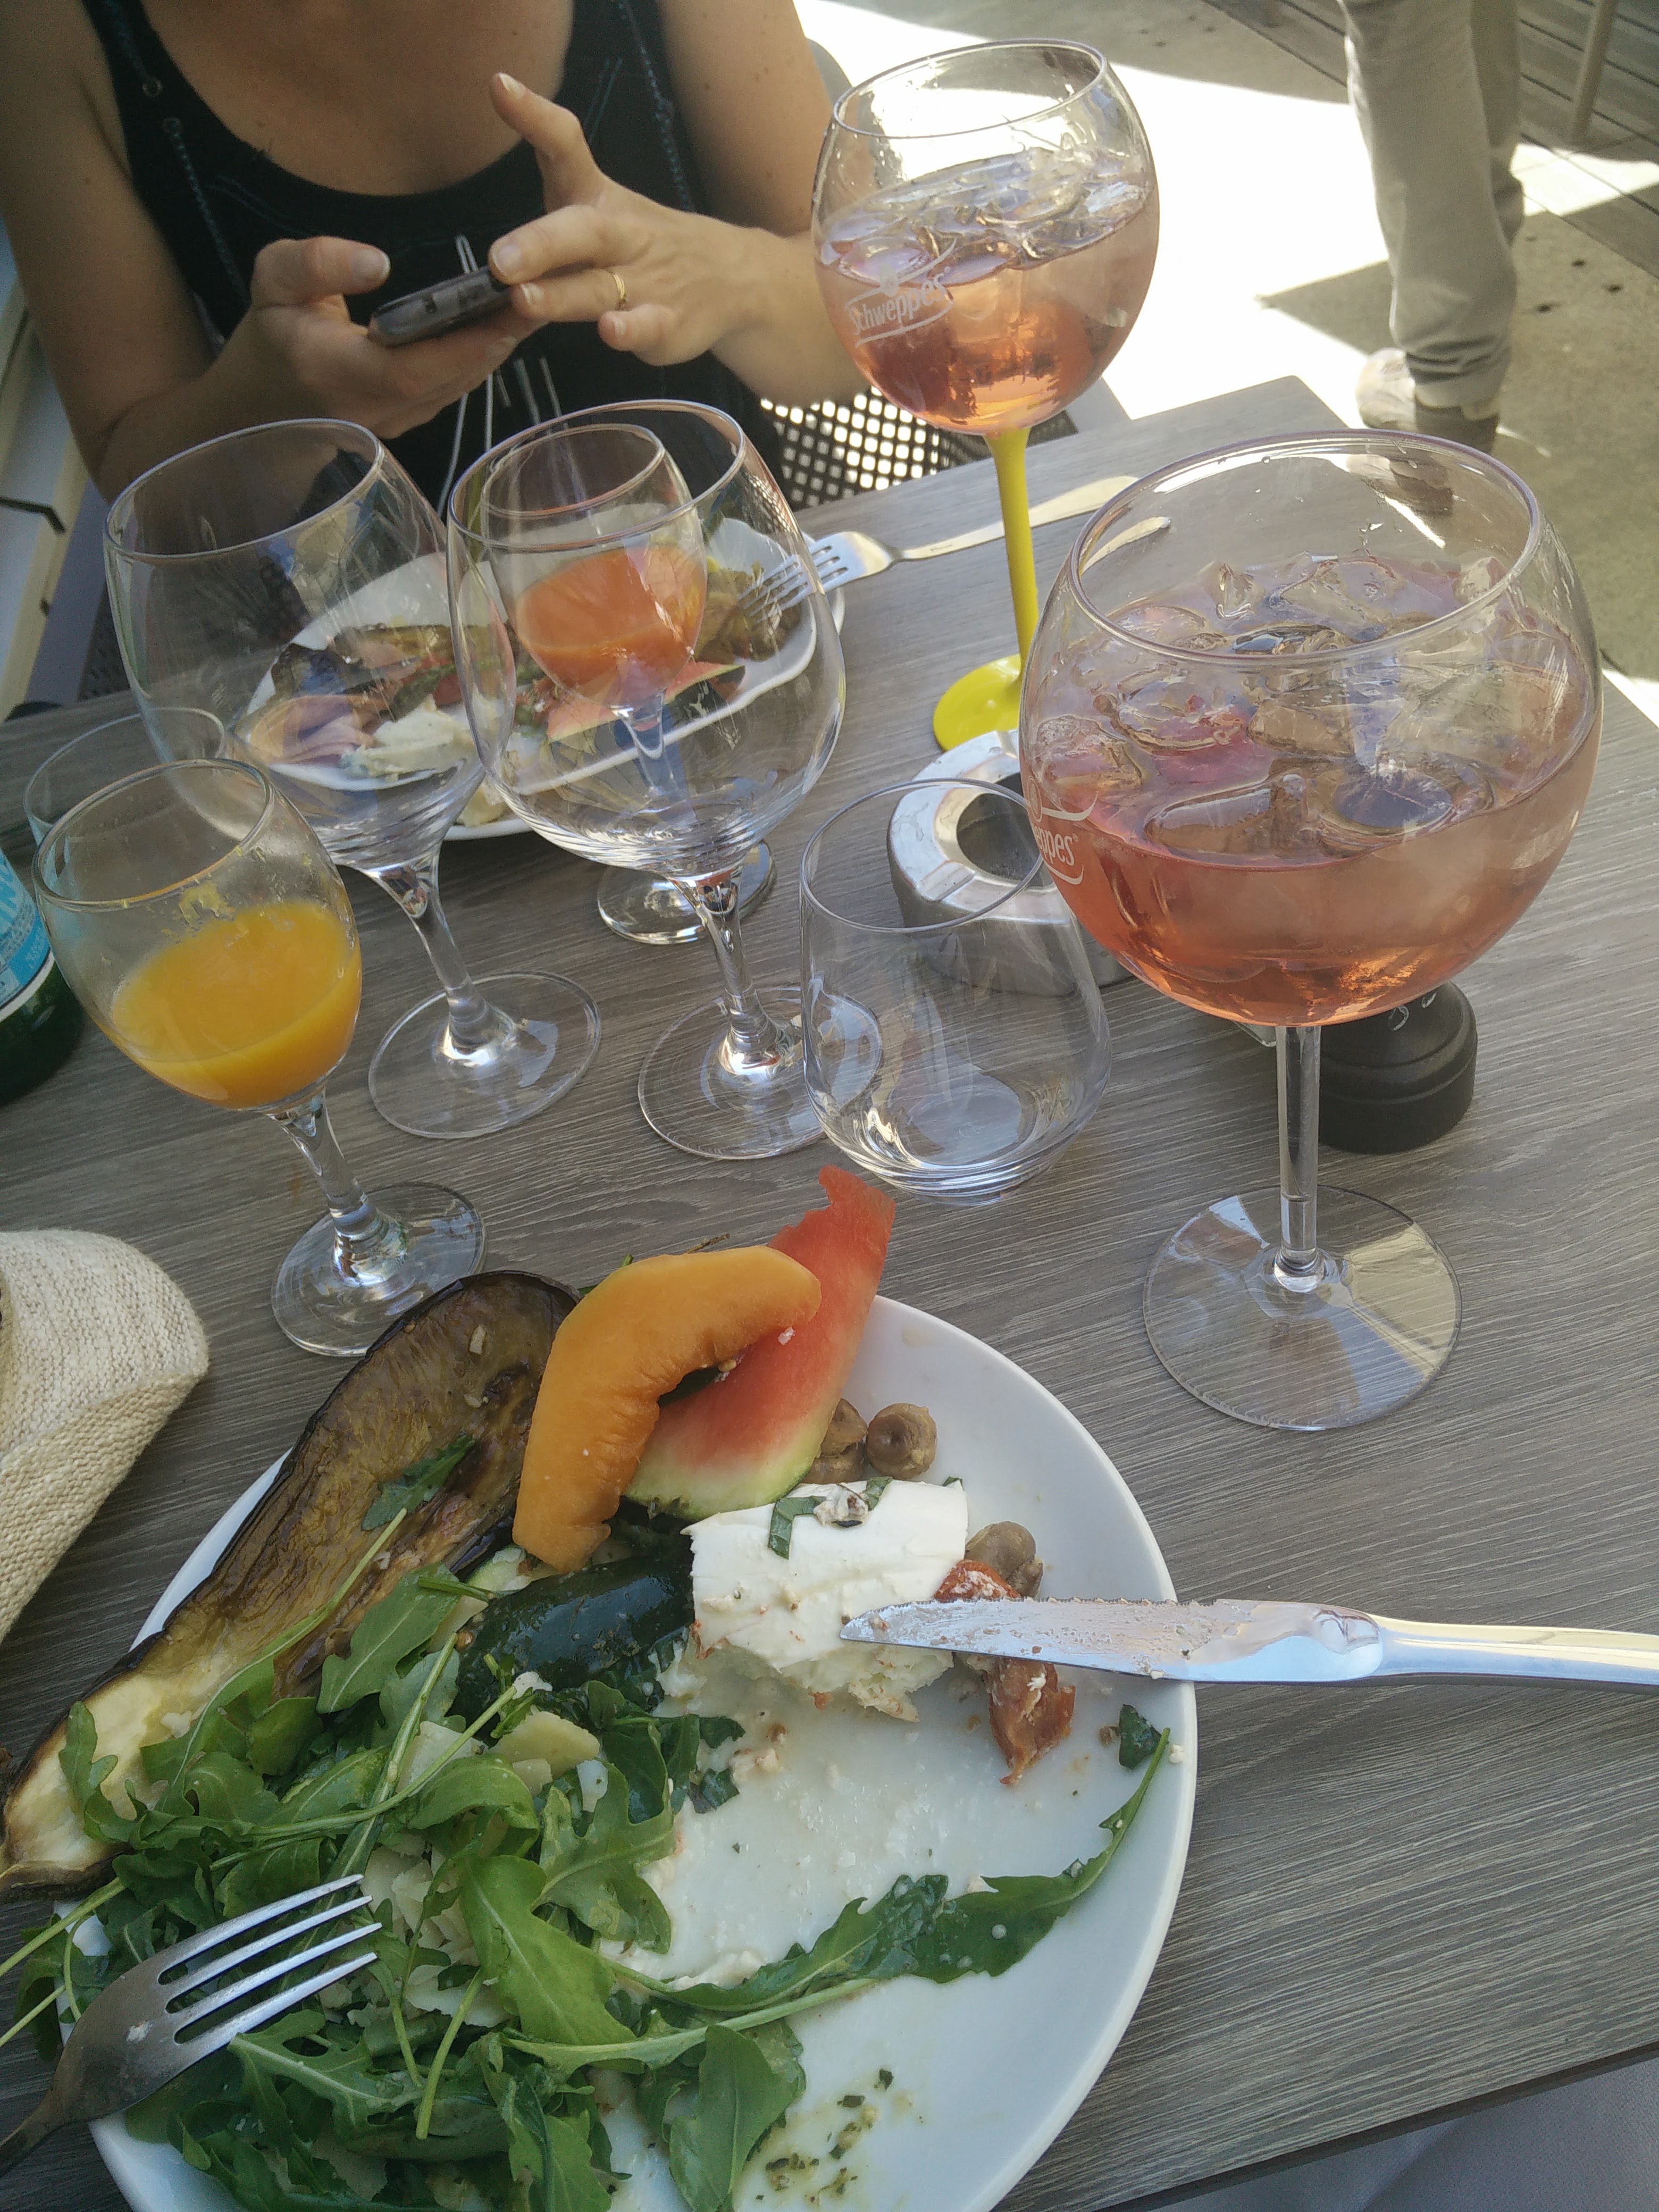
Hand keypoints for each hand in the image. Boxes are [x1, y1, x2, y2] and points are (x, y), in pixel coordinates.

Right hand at [223, 235, 534, 439]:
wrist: (262, 403)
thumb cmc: (270, 335)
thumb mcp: (272, 283)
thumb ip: (318, 263)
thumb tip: (379, 262)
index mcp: (337, 372)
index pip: (412, 367)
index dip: (463, 345)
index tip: (507, 311)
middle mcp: (375, 408)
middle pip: (450, 378)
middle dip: (497, 338)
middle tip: (541, 293)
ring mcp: (396, 422)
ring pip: (457, 387)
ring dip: (496, 348)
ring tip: (534, 302)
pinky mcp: (409, 421)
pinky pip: (452, 389)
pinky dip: (479, 357)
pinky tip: (503, 324)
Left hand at [485, 74, 746, 368]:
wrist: (729, 276)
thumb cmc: (637, 242)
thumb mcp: (592, 200)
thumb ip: (546, 178)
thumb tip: (495, 114)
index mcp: (595, 197)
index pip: (566, 147)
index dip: (534, 116)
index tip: (500, 87)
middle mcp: (619, 234)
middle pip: (581, 231)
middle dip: (539, 243)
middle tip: (499, 259)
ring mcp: (646, 280)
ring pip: (600, 287)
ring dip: (561, 295)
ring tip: (523, 298)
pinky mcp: (667, 323)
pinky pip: (647, 327)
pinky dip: (629, 331)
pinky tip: (610, 331)